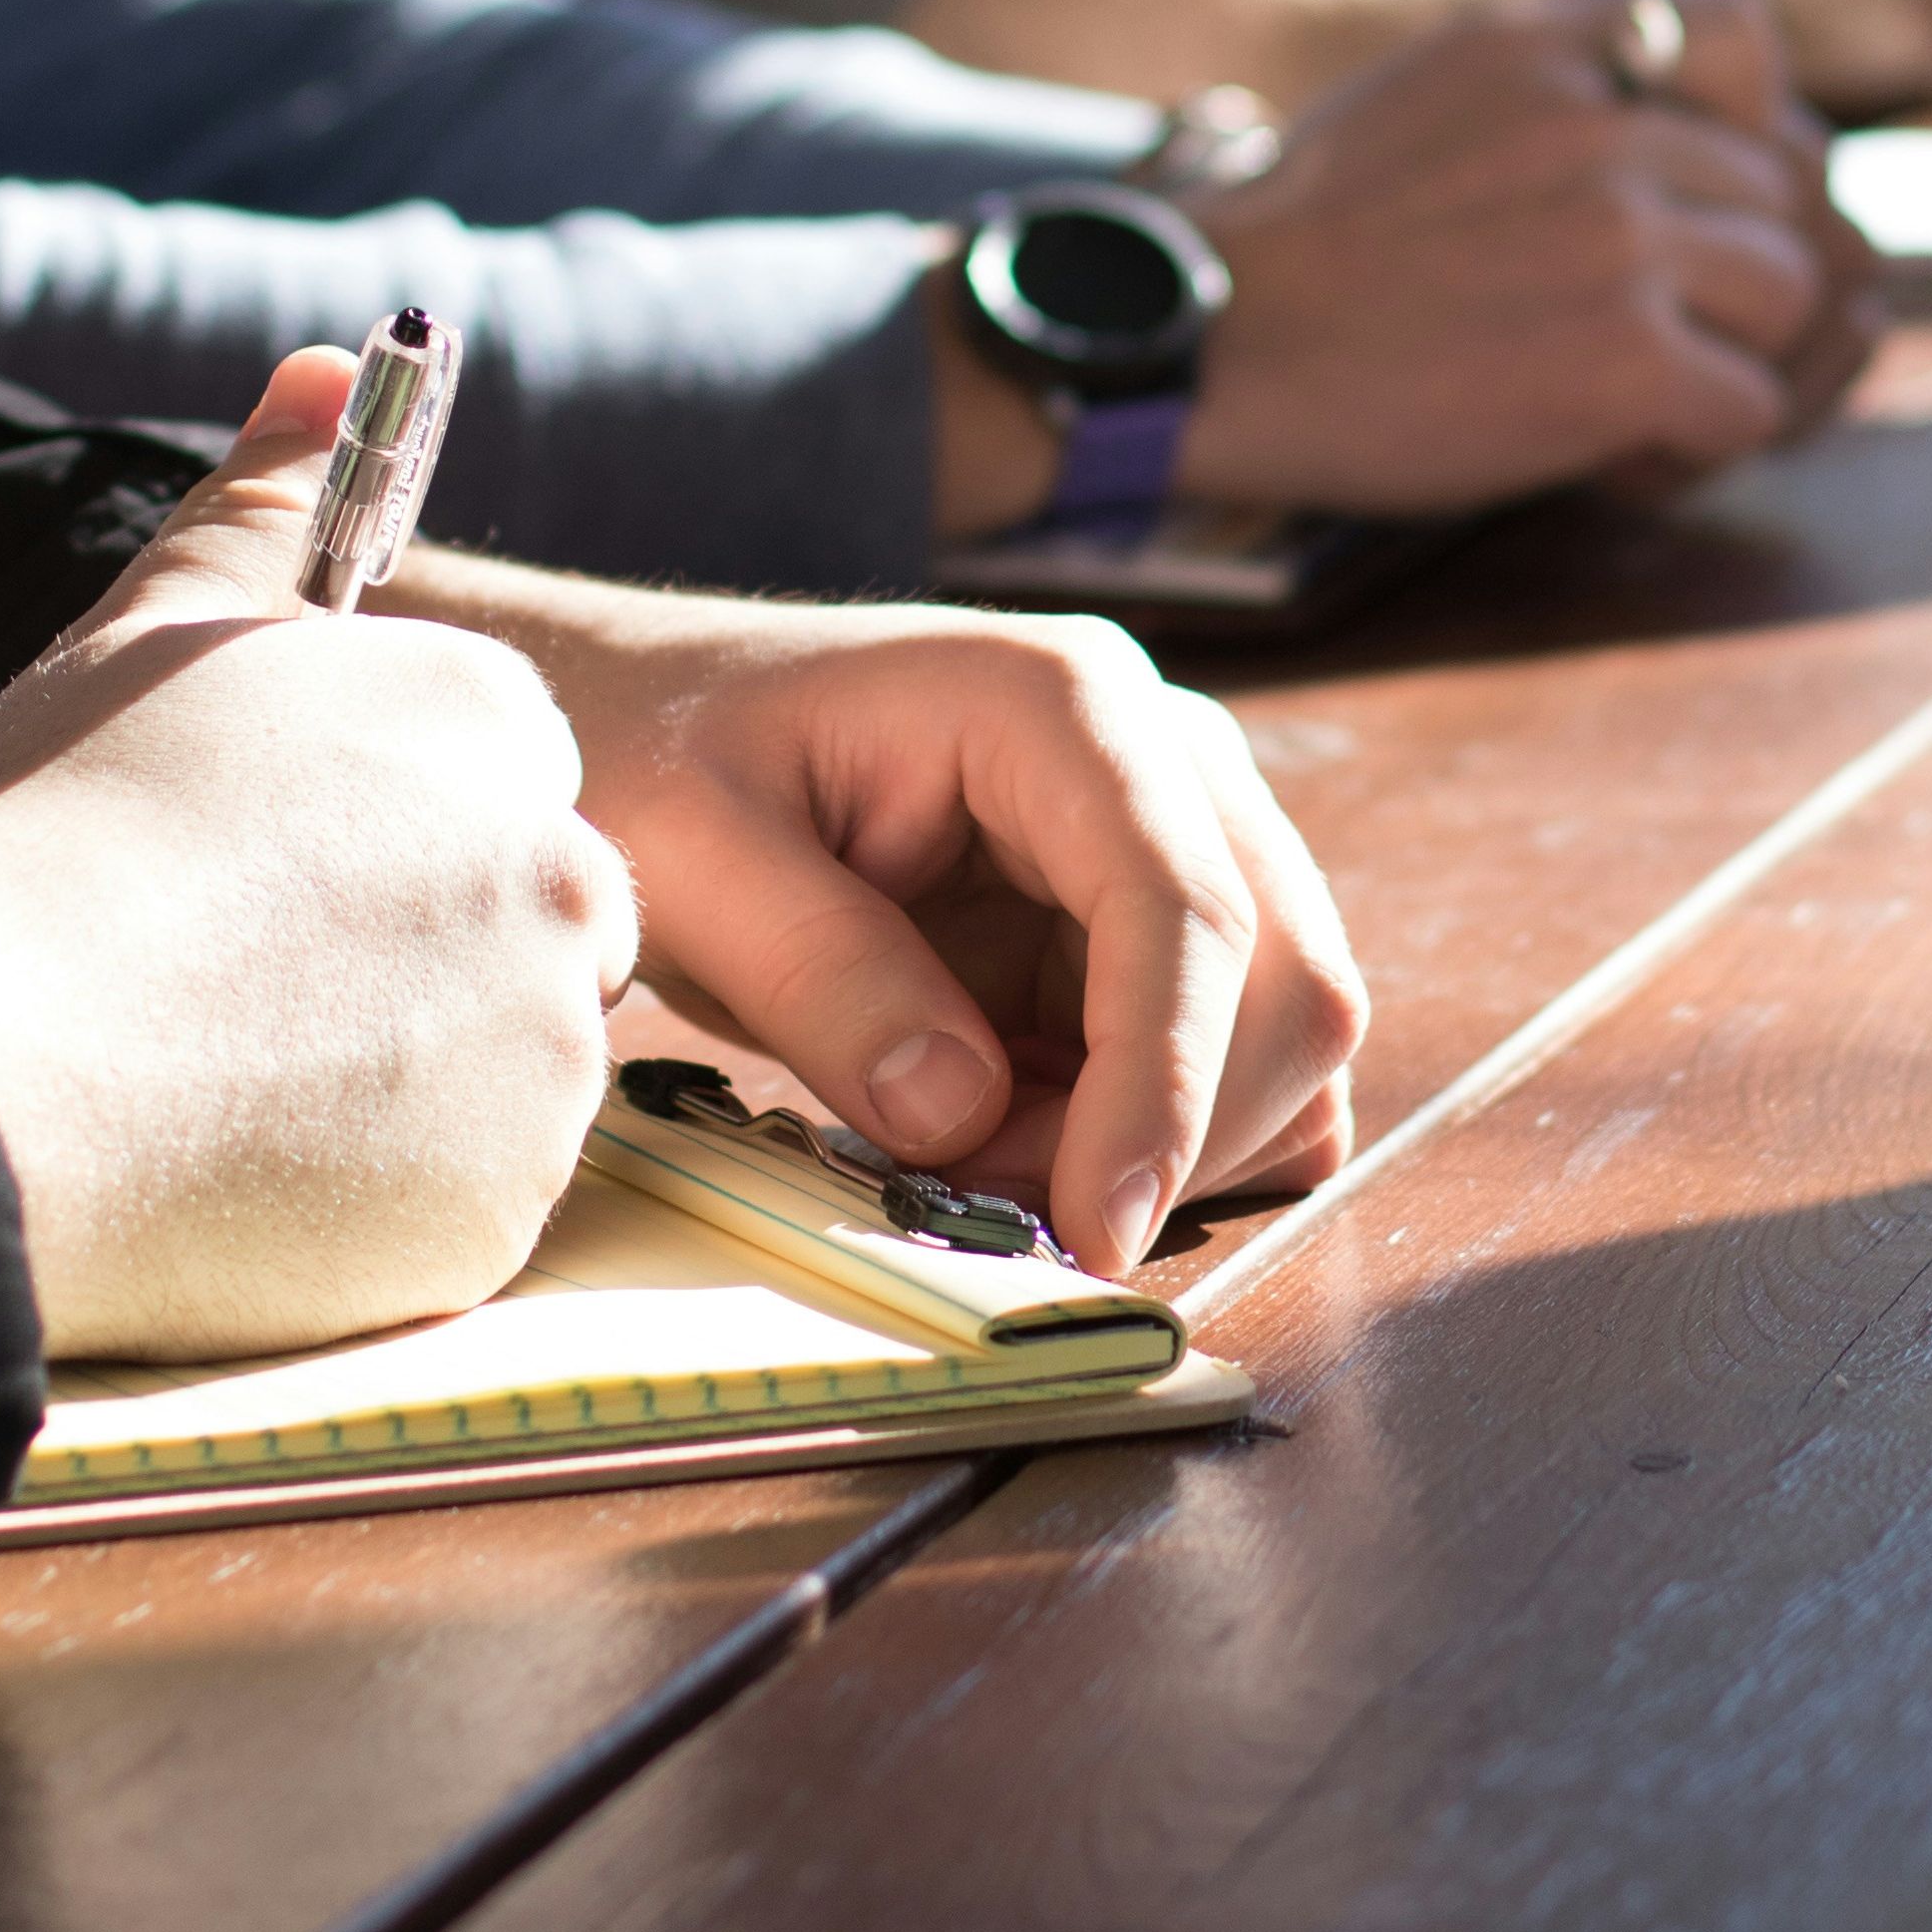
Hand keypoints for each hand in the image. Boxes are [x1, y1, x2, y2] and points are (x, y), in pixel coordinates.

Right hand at [0, 348, 632, 1361]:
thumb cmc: (44, 837)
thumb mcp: (150, 631)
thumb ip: (264, 502)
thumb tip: (328, 367)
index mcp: (485, 721)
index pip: (502, 776)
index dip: (380, 836)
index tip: (269, 880)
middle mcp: (558, 869)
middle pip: (532, 920)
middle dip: (420, 957)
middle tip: (243, 990)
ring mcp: (546, 1047)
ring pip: (505, 1063)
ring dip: (404, 1078)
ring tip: (225, 1077)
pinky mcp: (510, 1202)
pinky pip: (472, 1197)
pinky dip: (383, 1197)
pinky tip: (244, 1170)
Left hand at [390, 568, 1368, 1273]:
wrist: (647, 718)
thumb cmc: (660, 754)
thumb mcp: (690, 856)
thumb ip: (823, 975)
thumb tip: (961, 1113)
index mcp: (1061, 703)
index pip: (1183, 906)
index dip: (1163, 1082)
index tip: (1097, 1228)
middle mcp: (1161, 756)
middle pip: (1283, 975)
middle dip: (1167, 1130)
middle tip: (986, 1203)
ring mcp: (1175, 836)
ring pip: (1280, 1032)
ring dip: (1160, 1144)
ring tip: (973, 1158)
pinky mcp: (1153, 925)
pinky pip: (1234, 1059)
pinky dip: (1163, 1139)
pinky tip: (1029, 1146)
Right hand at [1170, 0, 1879, 516]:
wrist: (1204, 346)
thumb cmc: (1309, 246)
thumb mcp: (1432, 92)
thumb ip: (1564, 88)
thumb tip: (1717, 145)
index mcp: (1548, 39)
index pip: (1744, 33)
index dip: (1741, 121)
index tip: (1675, 191)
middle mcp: (1603, 121)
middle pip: (1784, 192)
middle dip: (1732, 275)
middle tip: (1637, 335)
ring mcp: (1622, 238)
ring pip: (1792, 301)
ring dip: (1728, 364)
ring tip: (1620, 399)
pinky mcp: (1624, 358)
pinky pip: (1749, 411)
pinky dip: (1690, 450)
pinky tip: (1602, 454)